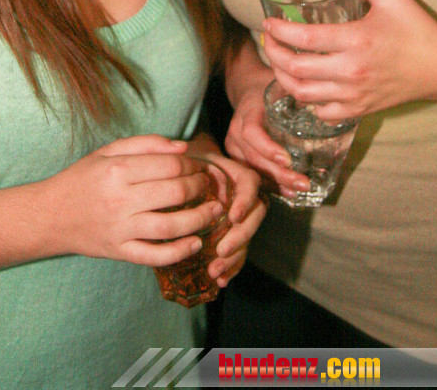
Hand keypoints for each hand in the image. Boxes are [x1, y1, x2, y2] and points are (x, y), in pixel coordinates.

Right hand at [44, 135, 222, 266]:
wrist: (50, 215)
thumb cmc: (83, 179)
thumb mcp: (108, 151)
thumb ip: (146, 144)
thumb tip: (182, 147)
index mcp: (119, 169)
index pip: (169, 165)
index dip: (192, 165)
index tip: (199, 167)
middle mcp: (120, 199)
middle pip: (174, 192)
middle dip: (200, 188)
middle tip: (208, 186)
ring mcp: (120, 228)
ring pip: (170, 225)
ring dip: (199, 219)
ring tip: (214, 212)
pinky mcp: (119, 251)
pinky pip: (154, 255)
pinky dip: (178, 252)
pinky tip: (195, 243)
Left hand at [185, 142, 267, 287]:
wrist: (182, 174)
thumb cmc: (184, 163)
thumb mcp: (185, 157)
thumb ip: (186, 161)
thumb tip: (180, 166)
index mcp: (235, 173)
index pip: (250, 184)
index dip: (245, 201)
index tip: (233, 216)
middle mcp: (243, 195)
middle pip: (256, 215)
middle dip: (241, 236)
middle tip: (221, 250)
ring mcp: (240, 216)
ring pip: (248, 237)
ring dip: (235, 256)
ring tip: (215, 271)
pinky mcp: (232, 234)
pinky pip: (239, 252)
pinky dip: (232, 267)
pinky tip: (220, 280)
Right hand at [223, 81, 309, 202]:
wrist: (247, 90)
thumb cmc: (268, 89)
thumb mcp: (280, 87)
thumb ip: (297, 96)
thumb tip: (325, 106)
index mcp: (247, 111)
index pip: (251, 132)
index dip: (268, 148)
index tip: (288, 160)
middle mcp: (236, 130)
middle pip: (254, 157)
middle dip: (278, 174)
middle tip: (303, 183)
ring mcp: (234, 145)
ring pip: (252, 169)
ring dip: (276, 183)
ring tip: (298, 191)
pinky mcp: (237, 156)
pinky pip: (251, 173)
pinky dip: (269, 184)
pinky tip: (287, 192)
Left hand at [262, 0, 436, 119]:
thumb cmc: (417, 30)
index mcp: (356, 40)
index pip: (304, 39)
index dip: (279, 31)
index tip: (267, 23)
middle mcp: (350, 71)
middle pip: (295, 69)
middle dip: (273, 53)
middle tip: (268, 40)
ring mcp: (354, 94)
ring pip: (303, 94)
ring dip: (283, 78)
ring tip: (278, 63)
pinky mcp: (360, 108)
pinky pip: (322, 112)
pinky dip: (306, 101)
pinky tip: (303, 87)